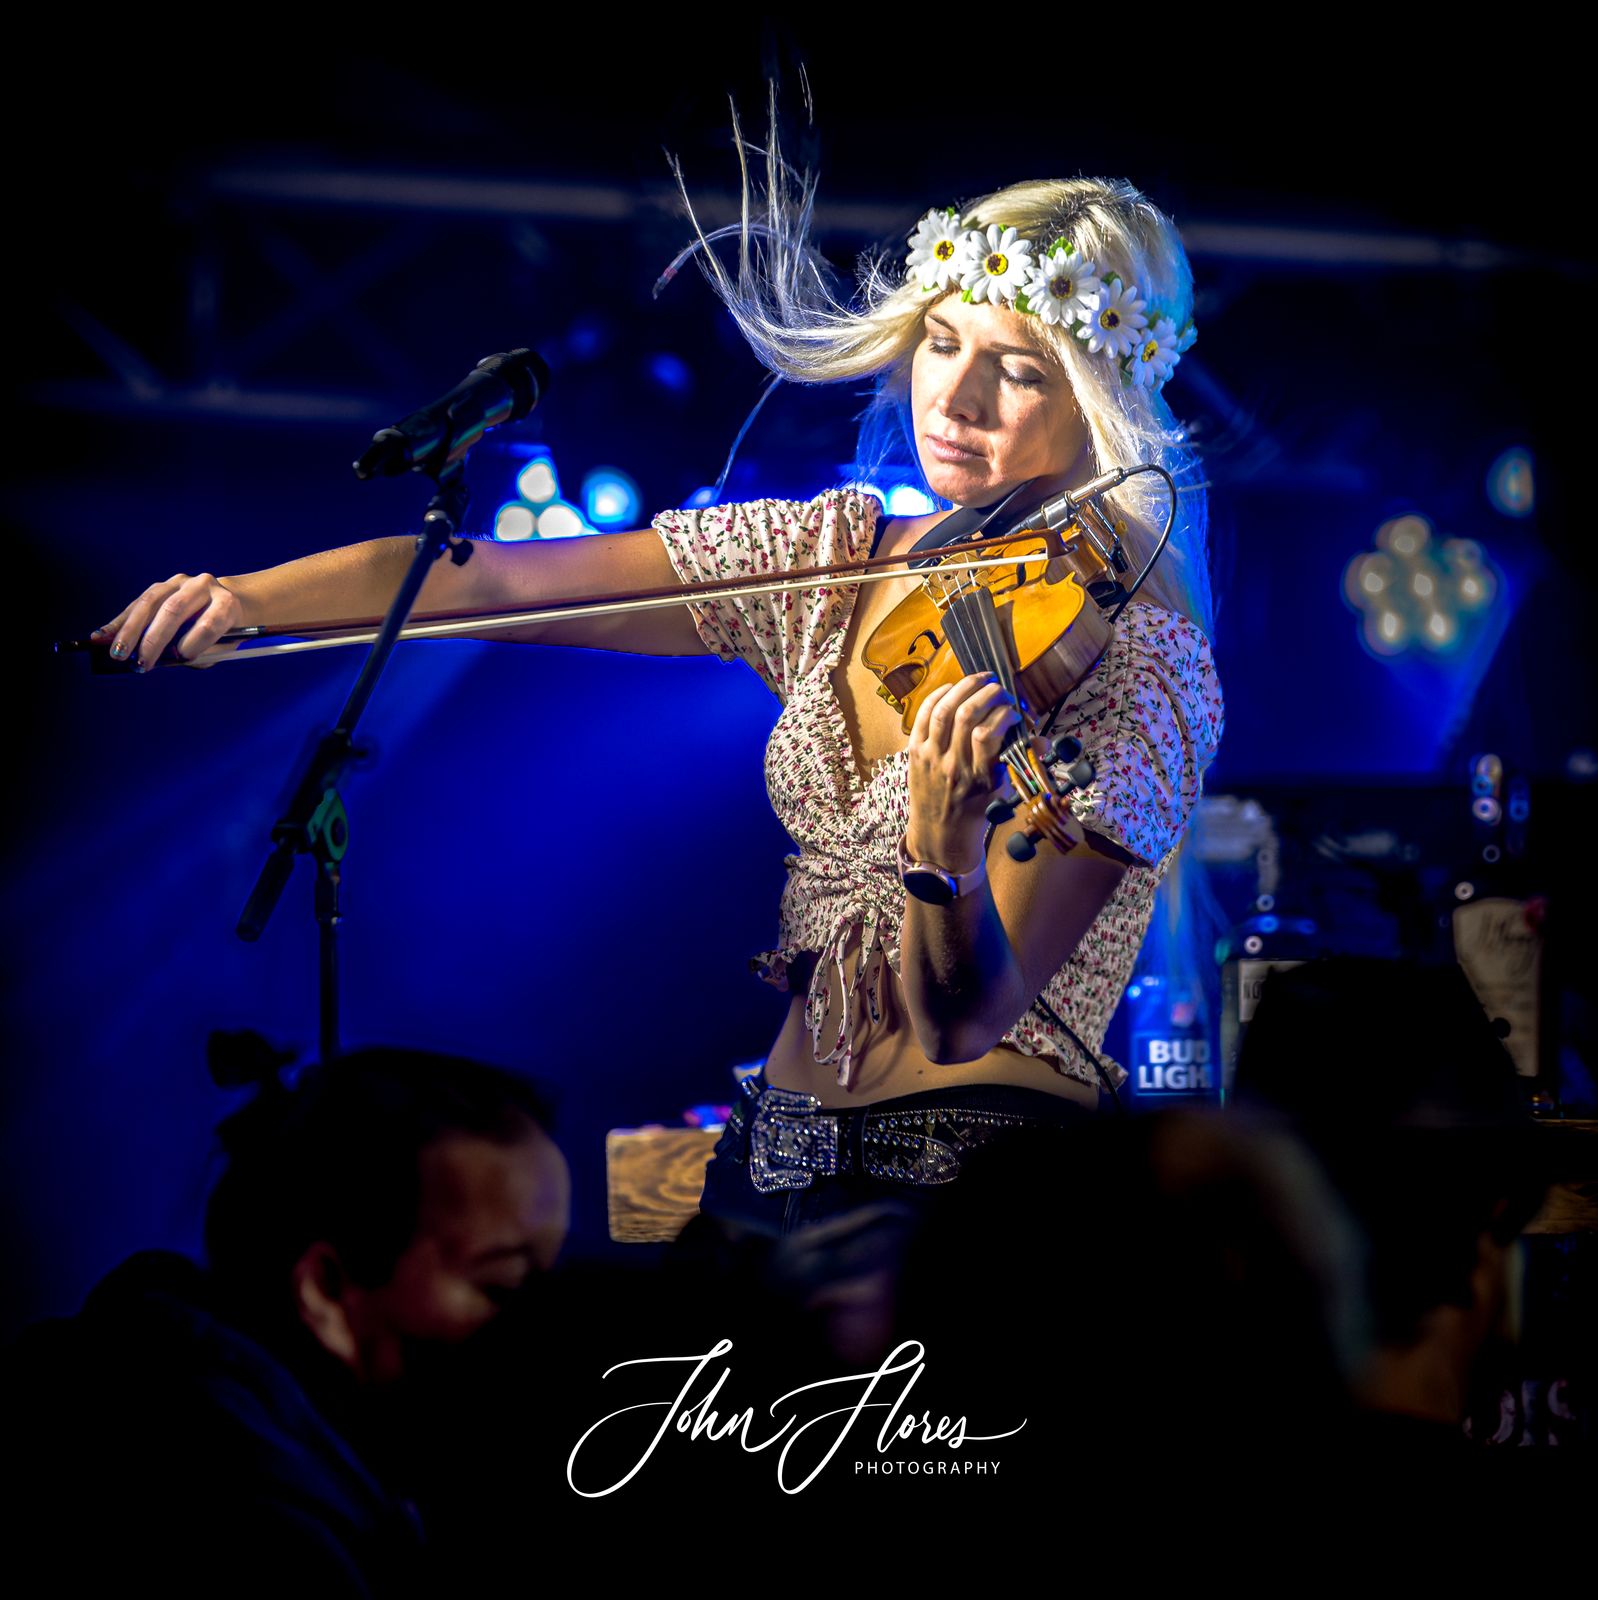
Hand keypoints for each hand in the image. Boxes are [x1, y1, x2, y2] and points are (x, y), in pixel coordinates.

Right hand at [90, 572, 246, 670]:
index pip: (209, 623)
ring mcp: (181, 582)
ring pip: (150, 603)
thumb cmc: (226, 632)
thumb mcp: (223, 647)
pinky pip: (138, 603)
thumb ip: (197, 655)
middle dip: (153, 639)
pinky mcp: (163, 585)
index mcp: (226, 604)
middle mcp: (204, 586)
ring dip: (130, 630)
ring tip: (117, 653)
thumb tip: (159, 660)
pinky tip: (102, 636)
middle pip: (174, 610)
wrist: (231, 602)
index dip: (193, 642)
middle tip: (140, 663)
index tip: (181, 658)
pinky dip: (120, 621)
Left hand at [905, 672, 1022, 871]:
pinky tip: (952, 688)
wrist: (939, 834)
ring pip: (944, 710)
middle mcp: (953, 765)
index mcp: (978, 777)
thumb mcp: (1002, 791)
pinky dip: (937, 696)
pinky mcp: (914, 751)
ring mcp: (930, 756)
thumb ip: (1019, 761)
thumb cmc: (974, 811)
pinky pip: (923, 715)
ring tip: (980, 680)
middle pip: (966, 715)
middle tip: (1000, 689)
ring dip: (964, 687)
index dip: (1004, 714)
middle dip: (987, 693)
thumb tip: (1042, 739)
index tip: (1014, 712)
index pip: (989, 734)